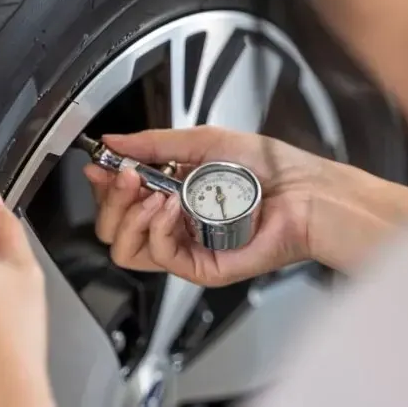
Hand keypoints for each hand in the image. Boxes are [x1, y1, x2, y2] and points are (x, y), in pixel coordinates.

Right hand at [84, 127, 331, 286]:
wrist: (306, 191)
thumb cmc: (272, 167)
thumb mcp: (204, 142)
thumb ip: (155, 143)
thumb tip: (113, 141)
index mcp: (175, 195)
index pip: (121, 202)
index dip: (105, 184)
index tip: (101, 163)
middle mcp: (177, 224)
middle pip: (114, 228)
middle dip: (110, 199)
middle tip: (124, 175)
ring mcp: (189, 247)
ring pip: (127, 248)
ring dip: (128, 215)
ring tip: (148, 191)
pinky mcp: (202, 266)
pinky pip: (160, 255)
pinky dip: (156, 228)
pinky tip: (171, 207)